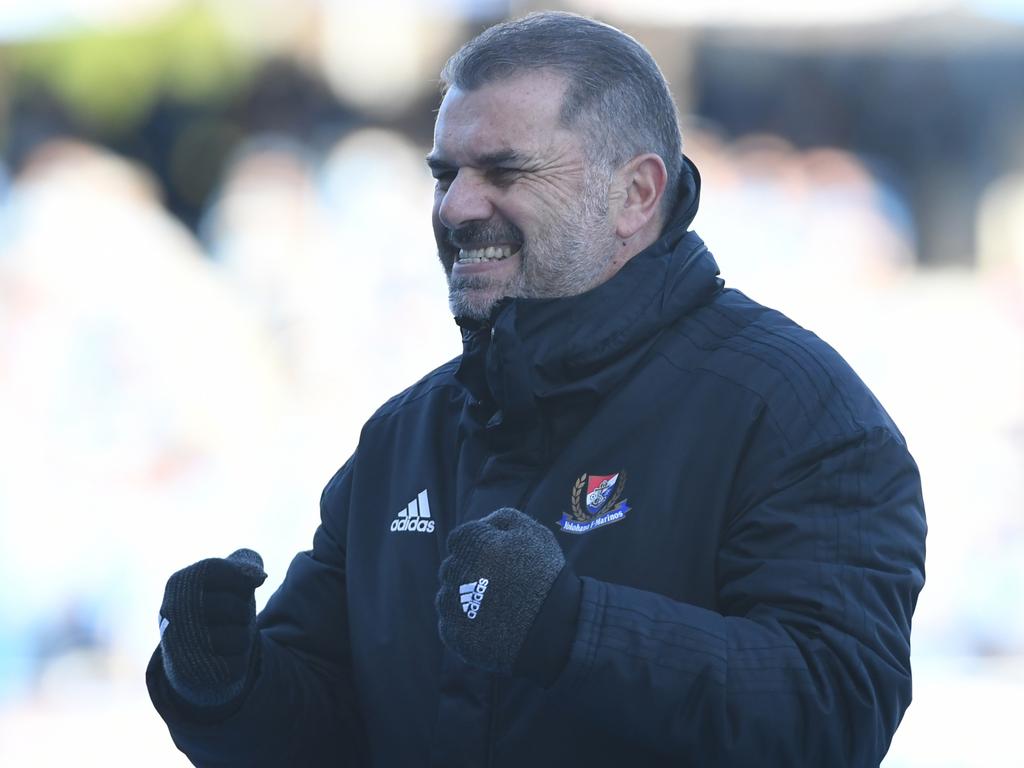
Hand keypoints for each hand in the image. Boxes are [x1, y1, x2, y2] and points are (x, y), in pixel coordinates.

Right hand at [158, 549, 266, 707]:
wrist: (196, 657)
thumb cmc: (219, 607)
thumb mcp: (230, 578)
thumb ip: (246, 564)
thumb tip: (258, 576)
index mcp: (177, 584)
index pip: (214, 569)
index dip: (240, 576)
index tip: (246, 584)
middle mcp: (171, 614)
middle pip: (233, 606)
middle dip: (243, 610)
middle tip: (234, 615)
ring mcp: (179, 646)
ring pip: (240, 638)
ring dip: (242, 637)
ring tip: (226, 636)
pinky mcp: (193, 675)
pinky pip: (237, 665)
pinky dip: (238, 660)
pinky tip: (222, 658)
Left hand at [435, 508, 566, 674]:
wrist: (556, 628)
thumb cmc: (545, 576)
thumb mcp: (534, 533)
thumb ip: (503, 518)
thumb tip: (482, 522)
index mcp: (475, 544)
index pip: (458, 539)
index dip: (476, 548)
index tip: (493, 561)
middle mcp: (458, 573)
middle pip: (451, 567)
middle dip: (469, 572)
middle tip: (498, 585)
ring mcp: (454, 606)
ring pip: (447, 596)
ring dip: (464, 598)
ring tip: (495, 607)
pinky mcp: (455, 635)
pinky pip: (449, 625)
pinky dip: (464, 624)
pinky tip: (489, 625)